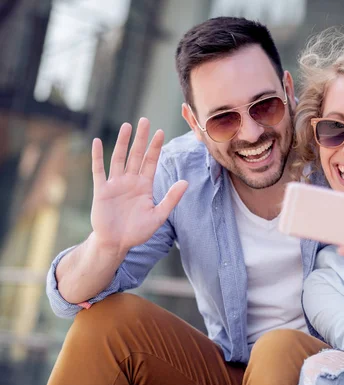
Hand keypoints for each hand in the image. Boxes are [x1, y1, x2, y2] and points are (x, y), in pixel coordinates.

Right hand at [90, 118, 187, 255]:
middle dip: (141, 138)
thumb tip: (185, 182)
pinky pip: (99, 170)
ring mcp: (115, 184)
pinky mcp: (101, 191)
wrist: (116, 243)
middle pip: (136, 155)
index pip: (151, 162)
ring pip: (119, 158)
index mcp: (144, 186)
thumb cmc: (138, 231)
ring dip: (122, 142)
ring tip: (127, 126)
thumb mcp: (158, 215)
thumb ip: (171, 198)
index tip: (160, 131)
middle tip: (145, 120)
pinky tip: (98, 142)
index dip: (155, 147)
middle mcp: (130, 181)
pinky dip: (97, 157)